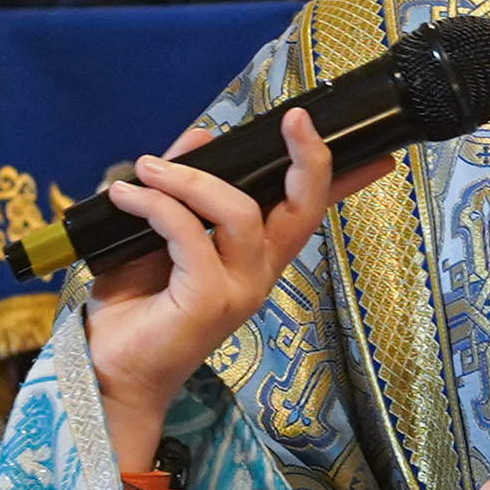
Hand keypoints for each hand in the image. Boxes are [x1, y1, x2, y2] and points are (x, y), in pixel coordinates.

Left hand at [82, 114, 381, 475]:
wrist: (113, 370)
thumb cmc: (136, 307)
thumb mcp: (157, 234)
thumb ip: (180, 189)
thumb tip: (201, 138)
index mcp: (256, 256)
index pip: (309, 211)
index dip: (346, 181)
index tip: (376, 152)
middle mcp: (260, 272)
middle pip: (303, 208)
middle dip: (308, 159)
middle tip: (295, 119)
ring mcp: (240, 288)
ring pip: (238, 210)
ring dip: (189, 179)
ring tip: (147, 168)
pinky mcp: (209, 299)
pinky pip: (188, 232)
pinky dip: (155, 205)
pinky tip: (125, 196)